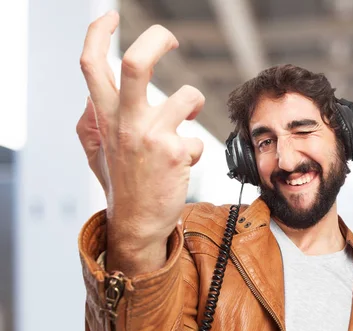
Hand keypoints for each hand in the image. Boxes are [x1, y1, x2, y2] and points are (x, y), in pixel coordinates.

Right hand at [78, 11, 204, 271]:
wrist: (137, 224)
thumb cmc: (123, 185)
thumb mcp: (97, 152)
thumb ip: (92, 122)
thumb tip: (91, 98)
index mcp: (106, 118)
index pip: (92, 66)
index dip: (98, 33)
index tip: (111, 17)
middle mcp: (126, 122)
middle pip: (138, 64)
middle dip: (157, 40)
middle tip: (170, 37)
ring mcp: (151, 136)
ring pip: (188, 98)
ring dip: (193, 107)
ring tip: (187, 122)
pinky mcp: (175, 152)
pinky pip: (197, 138)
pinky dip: (193, 151)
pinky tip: (182, 165)